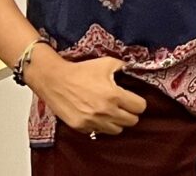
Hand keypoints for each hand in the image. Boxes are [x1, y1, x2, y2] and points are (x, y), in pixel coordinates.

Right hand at [28, 53, 145, 135]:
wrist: (54, 80)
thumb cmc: (81, 70)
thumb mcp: (107, 63)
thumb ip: (125, 68)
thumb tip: (135, 71)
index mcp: (114, 95)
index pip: (140, 107)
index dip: (139, 103)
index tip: (133, 99)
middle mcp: (105, 111)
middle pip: (132, 121)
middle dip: (130, 113)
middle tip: (124, 107)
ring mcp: (92, 121)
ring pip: (117, 130)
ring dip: (117, 122)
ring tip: (112, 112)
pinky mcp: (80, 127)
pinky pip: (98, 131)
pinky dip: (100, 125)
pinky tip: (97, 115)